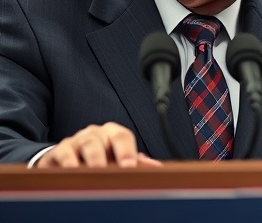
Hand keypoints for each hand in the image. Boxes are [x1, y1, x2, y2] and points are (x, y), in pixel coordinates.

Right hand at [35, 122, 162, 167]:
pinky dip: (69, 164)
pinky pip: (64, 154)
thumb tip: (156, 167)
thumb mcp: (118, 160)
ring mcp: (76, 140)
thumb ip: (136, 163)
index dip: (127, 152)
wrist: (68, 160)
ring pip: (85, 145)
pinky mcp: (58, 151)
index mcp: (113, 133)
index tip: (129, 167)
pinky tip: (73, 173)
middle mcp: (95, 133)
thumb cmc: (100, 158)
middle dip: (106, 157)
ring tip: (94, 174)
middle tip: (110, 173)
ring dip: (90, 160)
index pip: (122, 137)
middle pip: (101, 140)